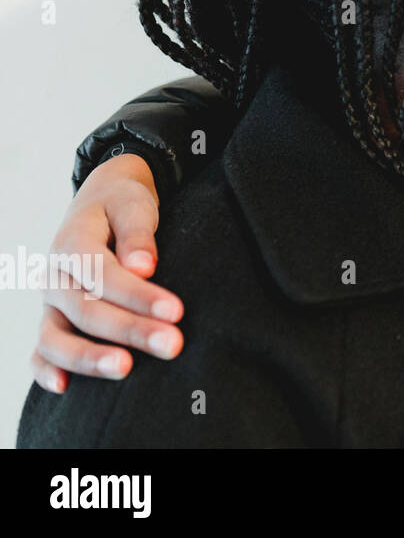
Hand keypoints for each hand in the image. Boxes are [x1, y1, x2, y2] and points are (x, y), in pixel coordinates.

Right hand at [31, 153, 183, 392]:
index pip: (103, 274)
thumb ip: (137, 233)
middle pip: (86, 310)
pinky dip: (45, 371)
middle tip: (173, 344)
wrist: (101, 203)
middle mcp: (54, 276)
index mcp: (72, 242)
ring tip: (126, 370)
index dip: (139, 295)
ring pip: (55, 338)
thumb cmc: (123, 205)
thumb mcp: (133, 205)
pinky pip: (40, 351)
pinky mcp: (53, 320)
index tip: (177, 311)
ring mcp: (50, 302)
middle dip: (131, 330)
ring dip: (90, 358)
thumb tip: (144, 267)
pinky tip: (66, 389)